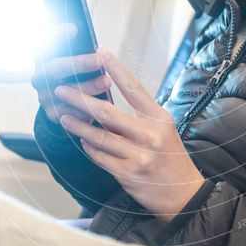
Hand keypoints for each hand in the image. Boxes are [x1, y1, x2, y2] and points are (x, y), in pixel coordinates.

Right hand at [31, 23, 112, 123]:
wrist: (63, 101)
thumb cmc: (74, 72)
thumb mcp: (73, 58)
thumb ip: (79, 50)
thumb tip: (97, 44)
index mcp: (44, 57)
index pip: (46, 43)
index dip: (58, 35)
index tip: (74, 28)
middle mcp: (40, 76)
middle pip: (56, 68)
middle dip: (79, 63)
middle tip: (99, 60)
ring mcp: (45, 95)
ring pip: (65, 92)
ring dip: (88, 86)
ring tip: (106, 81)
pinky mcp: (52, 113)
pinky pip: (69, 112)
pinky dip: (85, 108)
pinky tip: (99, 105)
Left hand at [53, 49, 203, 220]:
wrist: (183, 193)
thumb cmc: (171, 157)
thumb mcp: (164, 129)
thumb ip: (140, 115)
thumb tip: (109, 99)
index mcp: (159, 118)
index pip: (133, 88)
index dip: (115, 69)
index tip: (101, 53)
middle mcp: (149, 135)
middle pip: (108, 112)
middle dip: (80, 100)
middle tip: (63, 90)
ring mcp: (138, 155)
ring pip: (99, 136)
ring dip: (78, 125)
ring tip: (64, 116)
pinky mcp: (128, 173)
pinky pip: (100, 157)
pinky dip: (88, 147)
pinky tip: (81, 139)